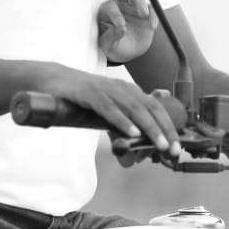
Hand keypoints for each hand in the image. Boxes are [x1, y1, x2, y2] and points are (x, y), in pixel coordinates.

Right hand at [40, 66, 181, 163]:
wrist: (52, 79)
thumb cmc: (81, 97)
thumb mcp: (106, 108)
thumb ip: (121, 122)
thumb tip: (135, 143)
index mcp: (129, 91)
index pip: (156, 108)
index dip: (169, 126)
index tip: (177, 146)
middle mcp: (121, 88)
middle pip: (150, 108)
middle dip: (165, 129)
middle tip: (173, 149)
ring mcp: (106, 89)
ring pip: (134, 108)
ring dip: (149, 127)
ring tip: (160, 143)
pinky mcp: (89, 93)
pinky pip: (109, 108)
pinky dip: (122, 120)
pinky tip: (132, 132)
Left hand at [97, 0, 157, 63]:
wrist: (129, 51)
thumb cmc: (114, 45)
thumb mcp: (108, 45)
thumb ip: (111, 37)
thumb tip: (119, 28)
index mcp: (107, 10)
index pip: (110, 6)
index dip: (115, 14)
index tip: (121, 25)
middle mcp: (119, 4)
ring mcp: (134, 5)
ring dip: (141, 1)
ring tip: (144, 14)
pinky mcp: (147, 11)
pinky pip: (152, 7)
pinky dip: (153, 14)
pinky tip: (152, 25)